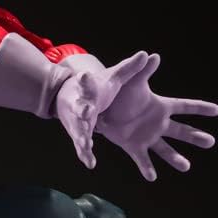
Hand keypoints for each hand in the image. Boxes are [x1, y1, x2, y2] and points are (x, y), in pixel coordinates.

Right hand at [54, 51, 152, 168]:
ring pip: (79, 130)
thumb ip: (129, 69)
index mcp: (88, 89)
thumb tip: (149, 54)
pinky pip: (81, 146)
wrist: (68, 98)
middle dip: (82, 110)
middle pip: (80, 107)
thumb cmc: (94, 88)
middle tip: (86, 113)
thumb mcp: (111, 78)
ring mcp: (78, 121)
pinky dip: (85, 154)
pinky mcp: (78, 134)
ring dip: (82, 137)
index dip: (85, 80)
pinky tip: (90, 163)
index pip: (86, 82)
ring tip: (86, 144)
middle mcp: (81, 104)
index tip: (84, 75)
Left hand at [96, 54, 217, 180]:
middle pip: (181, 131)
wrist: (101, 107)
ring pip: (165, 150)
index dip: (200, 108)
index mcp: (161, 107)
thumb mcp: (133, 81)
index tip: (217, 110)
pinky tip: (152, 177)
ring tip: (186, 167)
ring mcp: (147, 136)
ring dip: (176, 158)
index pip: (184, 107)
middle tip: (211, 142)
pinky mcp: (134, 146)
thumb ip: (144, 71)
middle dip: (196, 137)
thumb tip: (153, 55)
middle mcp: (158, 124)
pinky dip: (146, 168)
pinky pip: (142, 158)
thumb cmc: (119, 93)